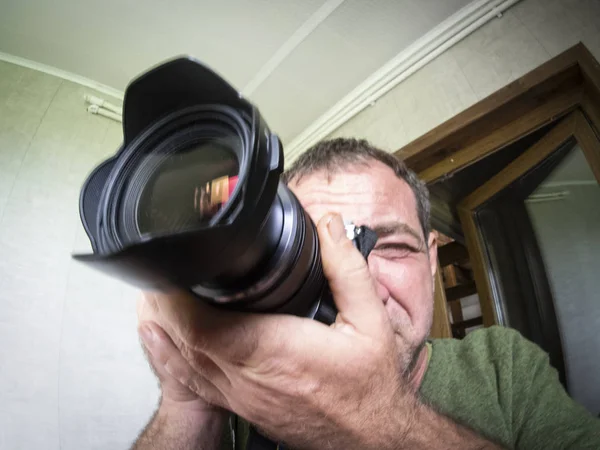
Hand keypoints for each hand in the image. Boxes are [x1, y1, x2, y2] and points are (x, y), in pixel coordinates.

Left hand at [140, 214, 416, 448]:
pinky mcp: (238, 405)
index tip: (170, 264)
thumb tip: (328, 227)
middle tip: (158, 266)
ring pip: (181, 360)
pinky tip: (156, 337)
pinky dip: (167, 355)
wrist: (368, 437)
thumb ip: (347, 270)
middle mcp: (249, 378)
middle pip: (184, 337)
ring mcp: (239, 396)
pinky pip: (190, 380)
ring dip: (161, 325)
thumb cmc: (368, 387)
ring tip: (152, 292)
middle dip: (164, 301)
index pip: (204, 325)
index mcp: (277, 352)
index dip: (175, 296)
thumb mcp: (372, 321)